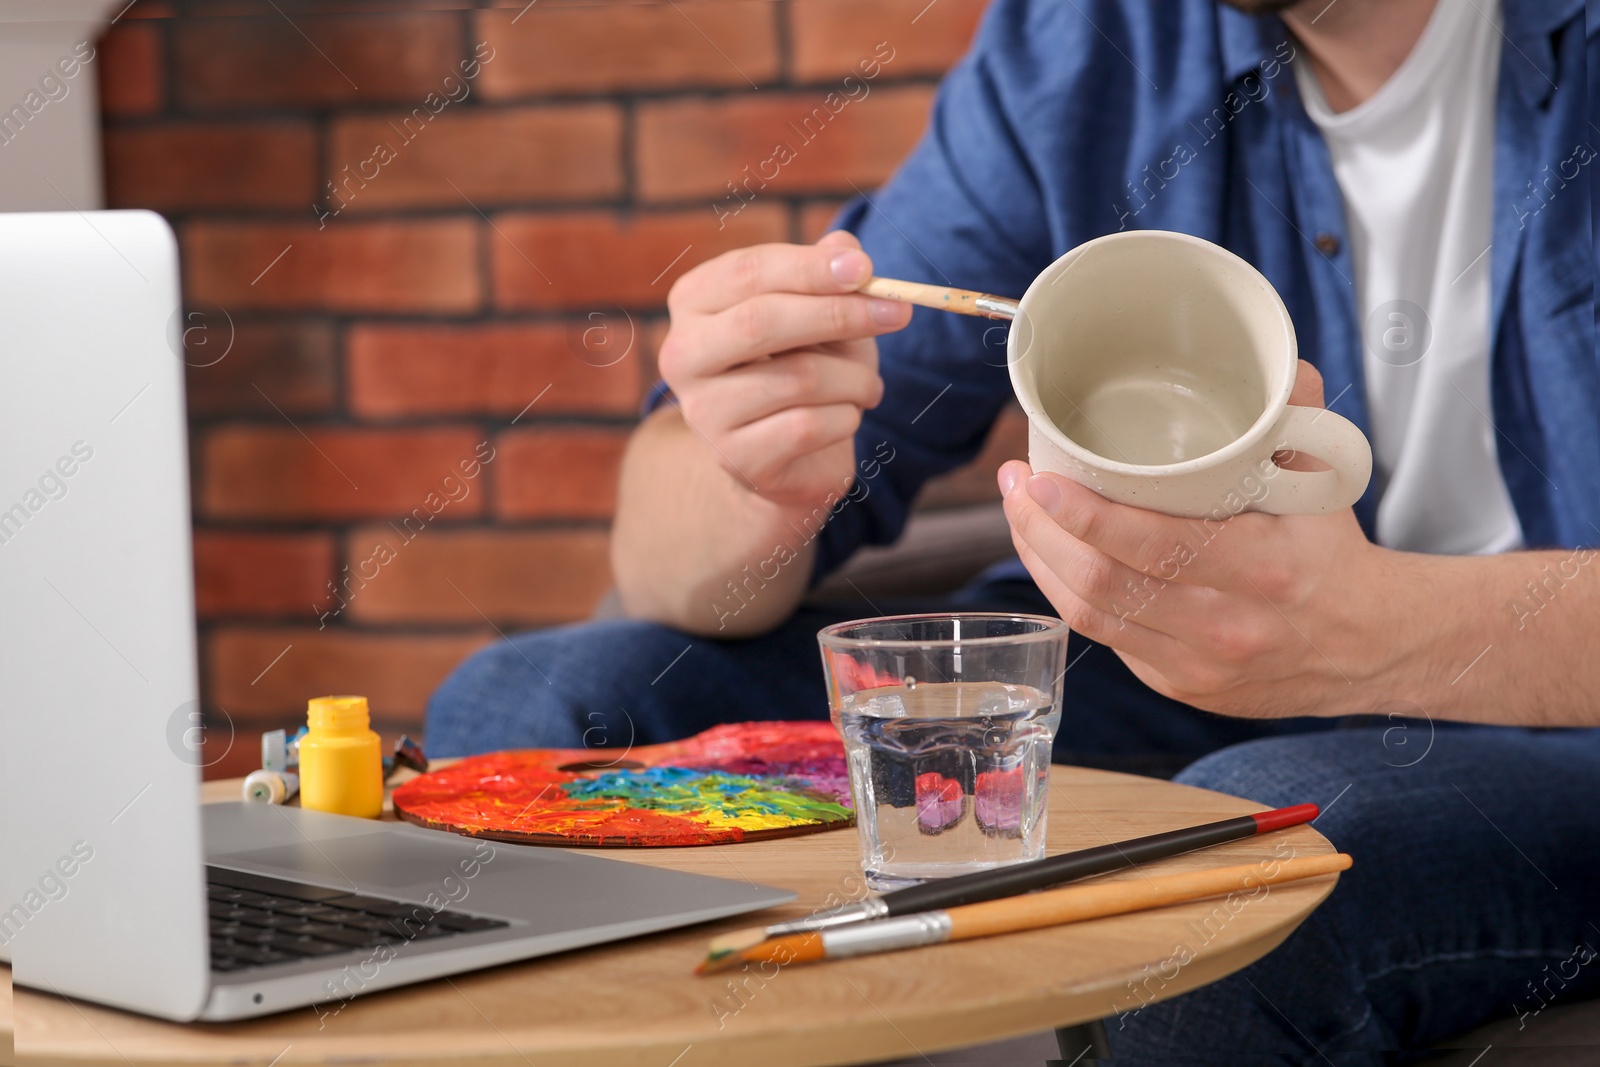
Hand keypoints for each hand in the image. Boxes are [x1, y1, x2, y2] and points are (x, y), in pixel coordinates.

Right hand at [659, 231, 912, 507]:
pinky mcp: (738, 458)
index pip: (748, 272)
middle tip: (897, 312)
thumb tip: (845, 248)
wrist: (787, 452)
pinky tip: (847, 416)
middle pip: (762, 322)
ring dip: (855, 378)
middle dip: (839, 314)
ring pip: (797, 378)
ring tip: (870, 385)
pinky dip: (846, 417)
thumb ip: (828, 275)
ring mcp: (704, 412)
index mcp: (694, 302)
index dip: (810, 267)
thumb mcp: (819, 312)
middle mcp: (683, 355)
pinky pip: (808, 426)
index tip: (866, 269)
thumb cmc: (801, 364)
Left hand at [999, 361, 1410, 718]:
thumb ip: (1292, 416)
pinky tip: (1049, 553)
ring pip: (1091, 613)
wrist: (1367, 647)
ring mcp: (1196, 664)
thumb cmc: (1331, 551)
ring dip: (1039, 560)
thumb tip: (1264, 353)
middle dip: (1041, 530)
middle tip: (1015, 482)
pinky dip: (1066, 591)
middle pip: (1104, 582)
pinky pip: (1103, 636)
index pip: (1156, 546)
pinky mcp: (1177, 684)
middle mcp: (1226, 625)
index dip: (1085, 516)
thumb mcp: (1325, 483)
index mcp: (1264, 570)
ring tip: (1019, 511)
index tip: (1039, 476)